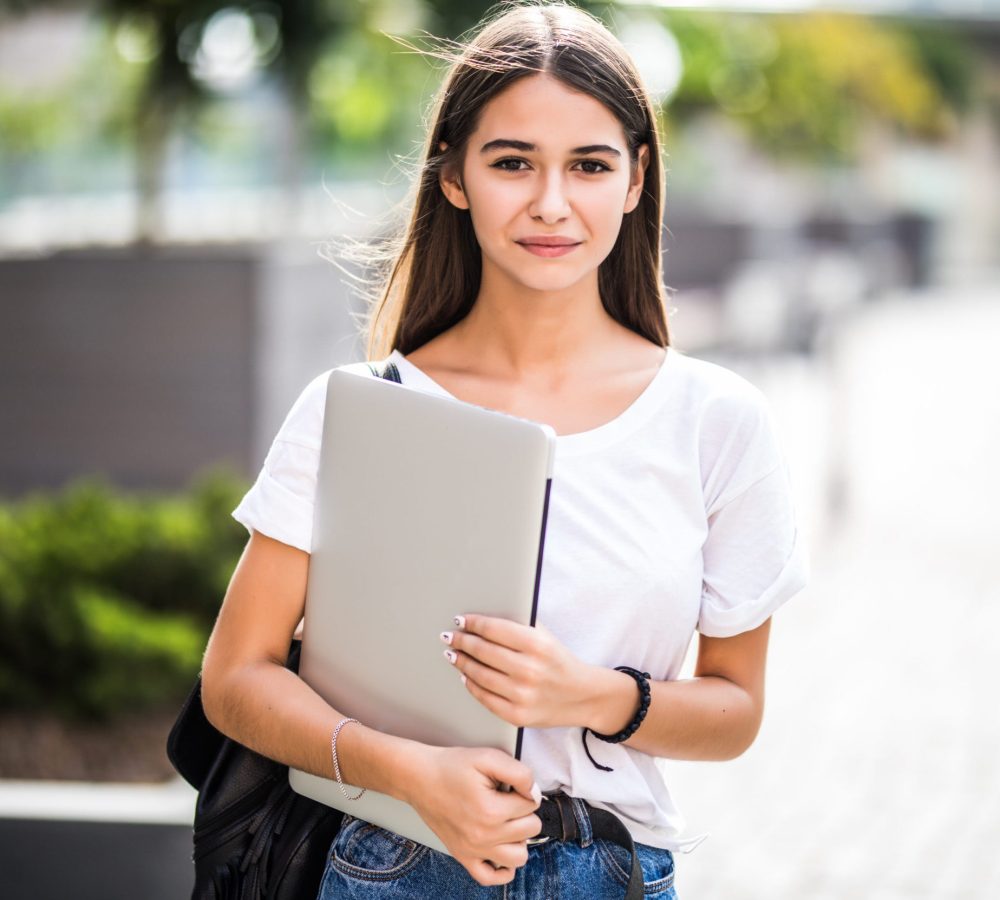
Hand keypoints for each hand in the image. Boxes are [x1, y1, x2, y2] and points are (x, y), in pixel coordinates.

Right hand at [403, 744, 541, 885]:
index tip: (511, 785)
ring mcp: (474, 850)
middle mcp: (484, 836)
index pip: (532, 805)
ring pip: (519, 857)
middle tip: (508, 799)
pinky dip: (502, 868)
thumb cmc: (451, 766)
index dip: (525, 791)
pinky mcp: (464, 857)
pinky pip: (491, 877)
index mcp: (492, 810)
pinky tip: (501, 847)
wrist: (419, 778)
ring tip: (507, 822)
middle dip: (524, 812)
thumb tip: (534, 793)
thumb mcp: (487, 757)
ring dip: (519, 839)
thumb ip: (519, 773)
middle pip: (530, 830)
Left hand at [442, 614, 592, 728]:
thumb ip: (519, 626)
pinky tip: (465, 675)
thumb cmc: (559, 661)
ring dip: (461, 662)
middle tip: (450, 636)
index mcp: (538, 645)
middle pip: (483, 651)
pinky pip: (485, 698)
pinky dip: (471, 685)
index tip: (460, 620)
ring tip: (453, 654)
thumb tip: (482, 618)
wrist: (583, 696)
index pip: (494, 629)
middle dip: (462, 641)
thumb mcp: (546, 637)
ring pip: (479, 675)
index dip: (473, 623)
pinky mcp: (518, 715)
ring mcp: (523, 696)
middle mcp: (530, 670)